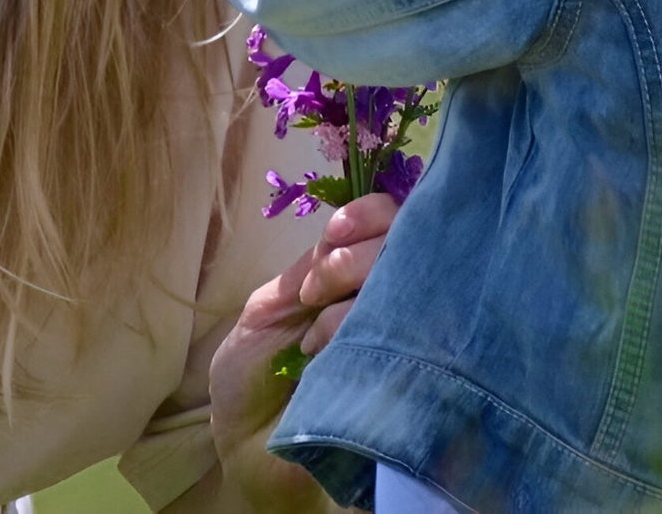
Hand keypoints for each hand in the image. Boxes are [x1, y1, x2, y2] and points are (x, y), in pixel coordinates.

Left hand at [202, 193, 399, 512]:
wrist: (251, 446)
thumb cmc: (252, 376)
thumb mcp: (268, 308)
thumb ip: (307, 269)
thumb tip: (340, 237)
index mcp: (350, 273)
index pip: (386, 218)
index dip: (367, 216)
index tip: (334, 235)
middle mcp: (384, 296)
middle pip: (403, 243)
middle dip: (351, 261)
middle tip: (314, 294)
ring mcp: (401, 332)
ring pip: (406, 283)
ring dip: (352, 300)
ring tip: (314, 337)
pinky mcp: (410, 371)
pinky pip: (408, 332)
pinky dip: (360, 332)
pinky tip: (330, 355)